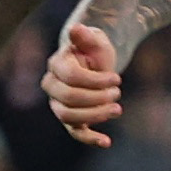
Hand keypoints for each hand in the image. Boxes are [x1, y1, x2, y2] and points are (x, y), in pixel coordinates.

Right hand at [45, 22, 124, 145]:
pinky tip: (107, 142)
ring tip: (117, 109)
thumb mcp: (95, 41)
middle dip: (96, 98)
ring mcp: (58, 104)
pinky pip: (75, 133)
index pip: (70, 76)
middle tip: (118, 93)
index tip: (117, 79)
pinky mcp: (70, 118)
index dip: (95, 80)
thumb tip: (75, 28)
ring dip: (95, 115)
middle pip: (68, 99)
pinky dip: (90, 139)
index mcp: (57, 65)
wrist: (96, 64)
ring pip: (69, 117)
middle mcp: (53, 86)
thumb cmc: (95, 51)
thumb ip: (86, 37)